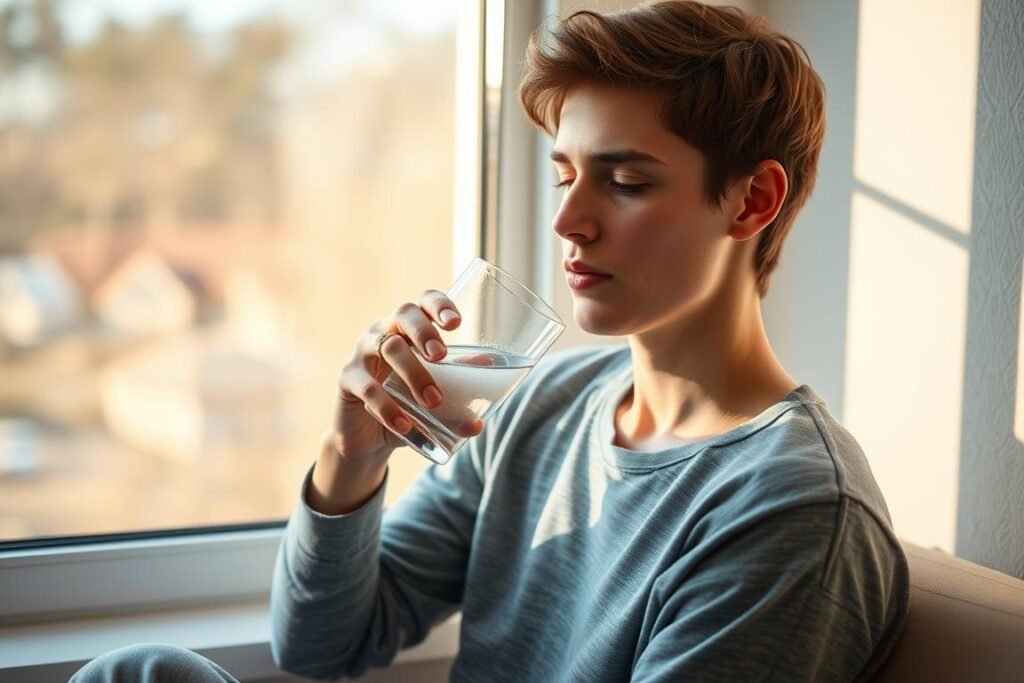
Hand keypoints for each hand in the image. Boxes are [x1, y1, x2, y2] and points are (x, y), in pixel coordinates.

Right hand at [327, 289, 484, 463]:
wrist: (368, 436)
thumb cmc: (406, 405)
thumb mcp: (435, 398)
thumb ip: (457, 395)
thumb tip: (482, 410)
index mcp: (409, 329)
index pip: (423, 302)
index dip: (439, 305)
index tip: (456, 323)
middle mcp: (384, 331)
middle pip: (403, 314)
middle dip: (424, 332)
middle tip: (441, 356)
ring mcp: (362, 352)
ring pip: (387, 347)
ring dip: (414, 374)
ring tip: (433, 401)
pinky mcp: (347, 379)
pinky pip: (368, 388)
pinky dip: (388, 408)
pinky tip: (404, 425)